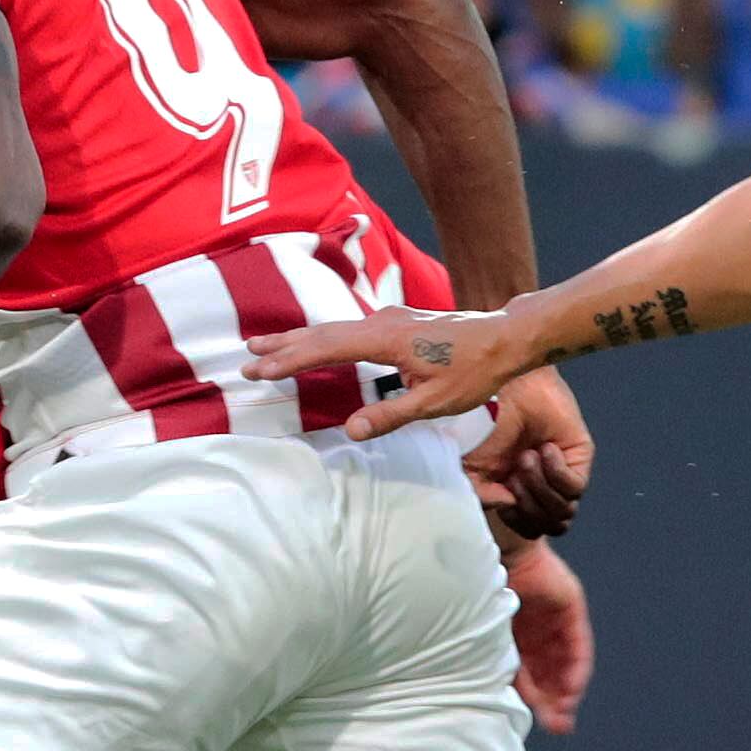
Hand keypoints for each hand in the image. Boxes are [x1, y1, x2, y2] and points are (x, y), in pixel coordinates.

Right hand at [243, 304, 531, 441]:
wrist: (505, 338)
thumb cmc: (474, 371)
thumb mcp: (434, 403)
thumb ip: (390, 416)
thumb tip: (350, 430)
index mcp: (386, 340)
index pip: (325, 349)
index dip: (289, 360)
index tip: (258, 369)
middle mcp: (381, 323)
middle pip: (321, 333)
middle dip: (282, 347)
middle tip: (245, 358)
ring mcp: (388, 320)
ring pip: (332, 328)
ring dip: (298, 340)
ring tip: (265, 347)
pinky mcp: (396, 323)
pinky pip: (347, 329)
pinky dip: (321, 338)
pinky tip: (313, 344)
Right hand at [463, 366, 593, 534]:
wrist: (501, 389)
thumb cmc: (481, 423)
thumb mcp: (469, 469)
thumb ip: (482, 497)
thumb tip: (508, 506)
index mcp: (518, 492)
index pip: (530, 529)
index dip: (517, 520)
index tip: (503, 494)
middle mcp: (542, 485)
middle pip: (549, 526)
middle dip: (528, 506)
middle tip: (513, 475)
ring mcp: (562, 472)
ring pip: (564, 513)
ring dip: (540, 488)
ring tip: (525, 459)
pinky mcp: (579, 458)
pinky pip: (575, 488)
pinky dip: (555, 472)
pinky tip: (544, 449)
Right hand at [502, 538, 594, 732]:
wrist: (491, 556)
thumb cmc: (478, 596)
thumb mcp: (490, 643)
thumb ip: (504, 669)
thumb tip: (510, 705)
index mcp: (512, 634)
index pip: (530, 673)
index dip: (537, 700)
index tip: (542, 724)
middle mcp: (535, 628)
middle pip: (551, 672)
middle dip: (554, 701)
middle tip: (558, 726)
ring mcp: (554, 619)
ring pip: (565, 663)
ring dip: (567, 690)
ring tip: (564, 714)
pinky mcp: (570, 609)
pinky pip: (578, 647)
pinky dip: (576, 670)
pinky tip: (572, 690)